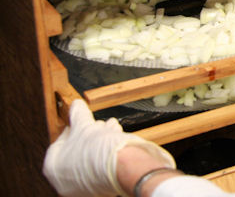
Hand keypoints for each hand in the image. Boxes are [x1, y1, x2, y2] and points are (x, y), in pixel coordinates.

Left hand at [43, 99, 174, 196]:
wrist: (122, 166)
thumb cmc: (97, 150)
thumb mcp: (84, 125)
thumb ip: (77, 114)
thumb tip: (75, 105)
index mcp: (52, 167)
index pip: (59, 143)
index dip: (73, 128)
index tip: (82, 121)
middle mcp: (63, 182)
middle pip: (76, 151)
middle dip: (90, 134)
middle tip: (99, 125)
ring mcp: (81, 188)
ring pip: (90, 158)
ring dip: (101, 141)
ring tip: (111, 129)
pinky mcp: (99, 189)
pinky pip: (100, 167)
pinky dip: (106, 154)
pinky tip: (115, 140)